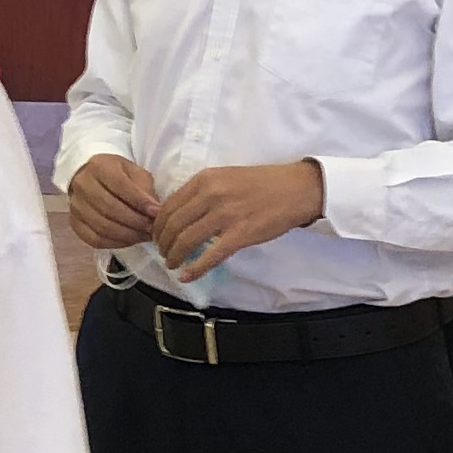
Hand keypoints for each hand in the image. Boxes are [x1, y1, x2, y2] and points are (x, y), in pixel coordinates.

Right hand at [62, 153, 160, 251]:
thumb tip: (154, 212)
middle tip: (153, 228)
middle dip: (135, 222)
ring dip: (128, 235)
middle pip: (110, 209)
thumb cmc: (118, 174)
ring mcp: (75, 206)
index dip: (140, 201)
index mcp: (99, 167)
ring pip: (102, 227)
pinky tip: (130, 240)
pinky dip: (116, 243)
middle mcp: (82, 185)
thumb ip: (145, 189)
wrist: (90, 177)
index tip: (157, 212)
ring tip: (145, 236)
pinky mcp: (74, 223)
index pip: (120, 186)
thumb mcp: (134, 172)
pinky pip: (95, 239)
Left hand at [150, 160, 322, 283]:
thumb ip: (201, 192)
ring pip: (187, 240)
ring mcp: (225, 215)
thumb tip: (177, 213)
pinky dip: (194, 268)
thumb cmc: (261, 183)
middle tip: (163, 253)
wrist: (295, 189)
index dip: (158, 225)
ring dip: (174, 256)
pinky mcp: (240, 234)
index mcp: (205, 180)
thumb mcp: (224, 177)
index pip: (168, 206)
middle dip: (163, 243)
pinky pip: (210, 255)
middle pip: (173, 225)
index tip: (157, 236)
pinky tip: (186, 276)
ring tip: (172, 263)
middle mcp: (211, 195)